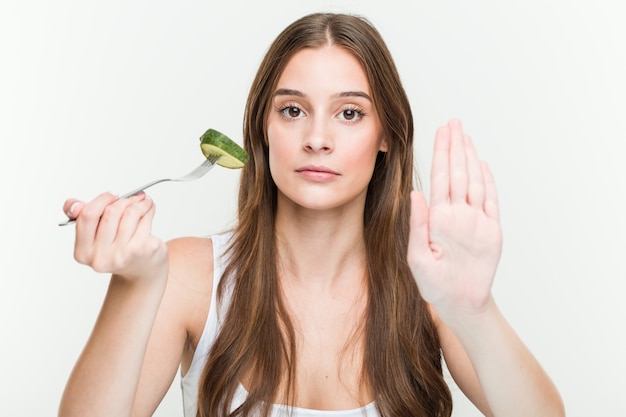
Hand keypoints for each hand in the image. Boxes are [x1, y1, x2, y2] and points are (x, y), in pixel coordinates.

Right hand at [63, 191, 167, 280]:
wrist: (142, 270)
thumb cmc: (117, 248)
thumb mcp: (94, 235)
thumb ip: (80, 216)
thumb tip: (74, 205)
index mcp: (82, 252)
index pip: (88, 215)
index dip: (102, 199)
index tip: (114, 194)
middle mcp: (101, 257)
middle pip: (111, 212)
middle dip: (124, 200)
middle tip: (133, 197)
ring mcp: (122, 254)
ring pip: (130, 213)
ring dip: (139, 202)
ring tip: (144, 201)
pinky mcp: (142, 250)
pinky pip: (145, 219)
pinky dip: (149, 210)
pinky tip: (149, 210)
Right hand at [408, 119, 501, 318]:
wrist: (467, 305)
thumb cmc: (436, 285)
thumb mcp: (415, 259)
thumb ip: (417, 224)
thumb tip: (417, 193)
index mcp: (442, 222)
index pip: (442, 177)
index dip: (442, 151)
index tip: (442, 130)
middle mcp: (464, 217)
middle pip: (461, 172)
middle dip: (456, 145)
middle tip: (454, 122)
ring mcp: (482, 222)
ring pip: (477, 181)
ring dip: (471, 156)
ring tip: (465, 136)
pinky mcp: (494, 230)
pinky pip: (492, 198)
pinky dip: (488, 178)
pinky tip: (482, 163)